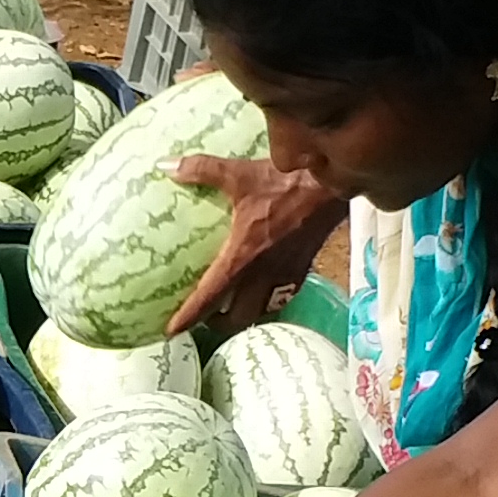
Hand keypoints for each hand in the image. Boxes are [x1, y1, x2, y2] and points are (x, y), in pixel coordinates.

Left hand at [163, 155, 348, 336]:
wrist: (331, 187)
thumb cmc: (284, 183)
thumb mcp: (238, 174)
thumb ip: (200, 170)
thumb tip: (166, 165)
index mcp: (243, 257)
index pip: (210, 298)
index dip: (189, 317)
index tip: (171, 330)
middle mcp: (263, 274)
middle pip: (236, 317)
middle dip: (216, 324)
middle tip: (201, 319)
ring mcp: (285, 276)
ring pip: (260, 312)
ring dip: (242, 316)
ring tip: (227, 310)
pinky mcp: (302, 270)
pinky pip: (280, 298)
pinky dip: (265, 302)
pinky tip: (259, 292)